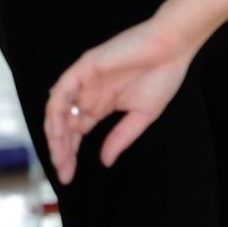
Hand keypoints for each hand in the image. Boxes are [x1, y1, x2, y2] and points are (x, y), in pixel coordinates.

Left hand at [43, 18, 194, 184]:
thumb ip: (120, 138)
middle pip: (64, 125)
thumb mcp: (141, 117)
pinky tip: (58, 128)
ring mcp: (83, 81)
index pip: (76, 133)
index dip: (69, 154)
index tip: (69, 177)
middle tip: (62, 172)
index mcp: (99, 106)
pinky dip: (57, 108)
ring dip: (56, 133)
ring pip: (58, 109)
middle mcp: (87, 95)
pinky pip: (63, 89)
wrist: (172, 49)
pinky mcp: (84, 67)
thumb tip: (105, 161)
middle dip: (60, 150)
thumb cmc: (161, 78)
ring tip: (59, 155)